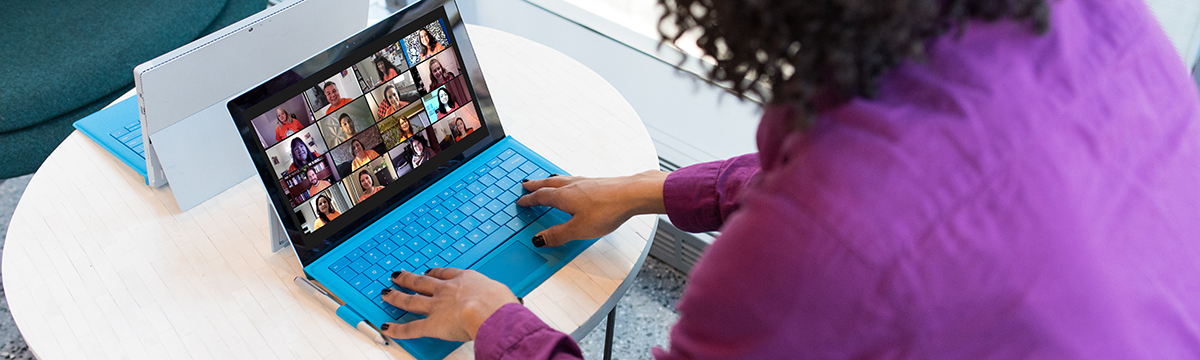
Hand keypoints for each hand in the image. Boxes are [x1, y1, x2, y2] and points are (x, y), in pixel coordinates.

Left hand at [379, 268, 518, 340]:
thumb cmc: (499, 303)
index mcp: (465, 280)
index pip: (445, 274)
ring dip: (397, 297)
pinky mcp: (432, 325)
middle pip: (422, 282)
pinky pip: (411, 328)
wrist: (489, 311)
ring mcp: (437, 307)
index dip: (434, 273)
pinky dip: (398, 330)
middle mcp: (447, 290)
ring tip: (386, 294)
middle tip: (398, 275)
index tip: (429, 272)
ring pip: (411, 300)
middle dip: (408, 279)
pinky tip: (388, 328)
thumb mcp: (502, 293)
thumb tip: (508, 303)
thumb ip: (497, 297)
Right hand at [517, 170, 667, 246]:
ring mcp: (585, 182)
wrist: (632, 194)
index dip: (529, 200)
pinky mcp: (598, 182)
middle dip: (535, 185)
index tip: (520, 201)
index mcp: (563, 196)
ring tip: (545, 181)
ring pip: (561, 179)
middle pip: (548, 184)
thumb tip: (539, 239)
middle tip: (526, 184)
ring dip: (549, 181)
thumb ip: (558, 235)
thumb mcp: (578, 229)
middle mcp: (572, 186)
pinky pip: (574, 179)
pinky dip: (565, 181)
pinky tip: (573, 184)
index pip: (540, 197)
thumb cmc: (607, 210)